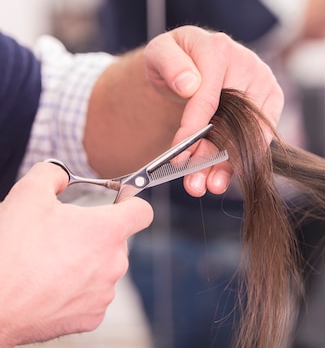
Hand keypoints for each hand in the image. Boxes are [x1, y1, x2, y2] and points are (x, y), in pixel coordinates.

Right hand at [0, 163, 152, 346]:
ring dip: (86, 261)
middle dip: (96, 233)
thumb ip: (53, 174)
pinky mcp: (89, 318)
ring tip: (52, 260)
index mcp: (106, 231)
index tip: (117, 202)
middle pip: (118, 240)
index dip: (130, 202)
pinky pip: (92, 295)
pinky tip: (52, 283)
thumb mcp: (29, 194)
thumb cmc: (11, 252)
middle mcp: (113, 264)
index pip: (142, 211)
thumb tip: (60, 176)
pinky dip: (78, 288)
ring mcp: (103, 294)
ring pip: (104, 268)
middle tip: (64, 232)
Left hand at [144, 26, 283, 196]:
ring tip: (203, 186)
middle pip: (234, 121)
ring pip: (248, 136)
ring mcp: (262, 87)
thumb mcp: (159, 52)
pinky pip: (255, 139)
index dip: (193, 129)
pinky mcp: (268, 106)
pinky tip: (216, 178)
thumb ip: (169, 64)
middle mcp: (249, 66)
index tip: (178, 154)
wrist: (186, 65)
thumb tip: (188, 84)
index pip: (208, 98)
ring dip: (225, 166)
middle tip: (194, 182)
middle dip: (213, 156)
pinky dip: (233, 161)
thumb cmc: (173, 59)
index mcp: (220, 50)